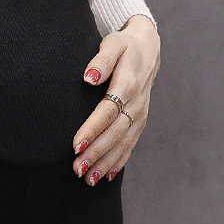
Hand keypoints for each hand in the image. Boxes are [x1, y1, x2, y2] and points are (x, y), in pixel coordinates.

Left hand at [72, 14, 160, 183]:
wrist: (147, 50)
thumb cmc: (124, 47)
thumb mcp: (113, 44)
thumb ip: (101, 60)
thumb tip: (88, 77)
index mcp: (128, 84)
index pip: (108, 111)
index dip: (92, 129)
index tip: (75, 145)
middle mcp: (136, 104)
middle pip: (115, 132)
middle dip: (96, 153)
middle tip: (77, 169)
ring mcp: (140, 115)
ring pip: (123, 143)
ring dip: (105, 162)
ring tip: (88, 179)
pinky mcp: (139, 122)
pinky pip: (130, 145)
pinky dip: (118, 161)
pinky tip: (106, 176)